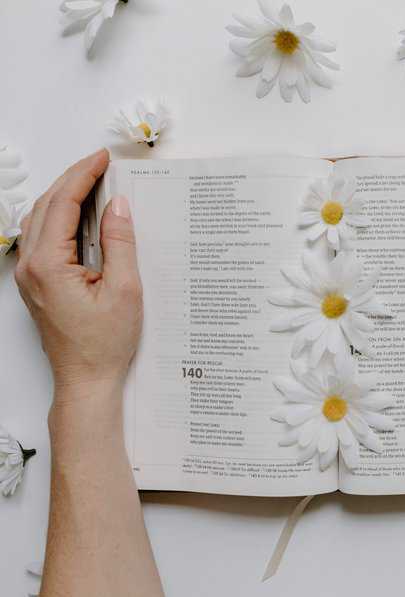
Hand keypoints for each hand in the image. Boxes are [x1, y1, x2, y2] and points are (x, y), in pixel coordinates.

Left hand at [15, 149, 141, 406]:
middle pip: (47, 205)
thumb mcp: (124, 290)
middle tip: (101, 163)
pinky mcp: (36, 283)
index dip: (84, 175)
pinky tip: (81, 215)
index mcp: (48, 264)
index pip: (63, 204)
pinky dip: (60, 217)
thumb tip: (119, 206)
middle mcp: (30, 266)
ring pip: (40, 219)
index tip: (104, 158)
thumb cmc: (105, 343)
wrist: (86, 380)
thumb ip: (120, 243)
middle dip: (73, 178)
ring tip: (93, 182)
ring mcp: (29, 275)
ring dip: (64, 196)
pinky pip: (42, 237)